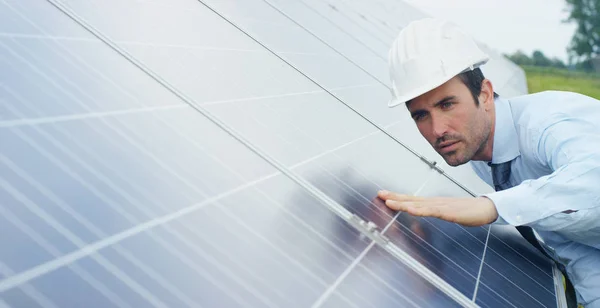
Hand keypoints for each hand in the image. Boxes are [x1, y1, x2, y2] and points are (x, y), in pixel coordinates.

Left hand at [377, 190, 498, 226]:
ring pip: (418, 204)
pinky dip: (421, 210)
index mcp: (432, 202)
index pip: (411, 199)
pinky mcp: (449, 212)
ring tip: (389, 202)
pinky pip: (432, 211)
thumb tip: (422, 212)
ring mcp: (441, 206)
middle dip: (394, 197)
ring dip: (403, 203)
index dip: (397, 197)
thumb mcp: (446, 212)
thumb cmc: (467, 210)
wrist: (486, 208)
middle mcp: (434, 202)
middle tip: (379, 194)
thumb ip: (434, 212)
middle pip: (411, 199)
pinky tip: (412, 210)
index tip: (383, 194)